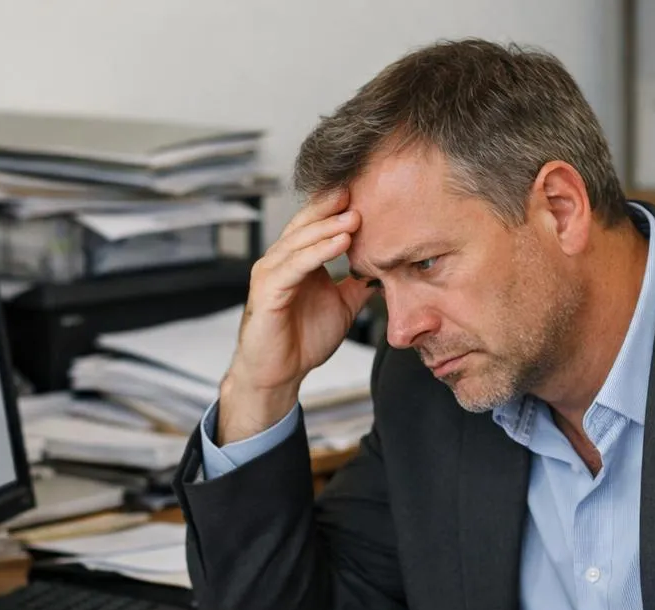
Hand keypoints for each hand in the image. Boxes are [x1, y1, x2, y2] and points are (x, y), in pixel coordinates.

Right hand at [218, 190, 372, 443]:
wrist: (279, 374)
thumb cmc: (303, 341)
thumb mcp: (343, 305)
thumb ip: (358, 284)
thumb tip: (386, 269)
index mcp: (297, 260)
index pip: (316, 223)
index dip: (337, 208)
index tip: (366, 192)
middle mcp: (280, 261)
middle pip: (305, 223)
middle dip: (332, 206)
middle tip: (360, 190)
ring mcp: (271, 273)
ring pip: (300, 241)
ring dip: (328, 227)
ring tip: (355, 217)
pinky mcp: (267, 292)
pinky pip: (294, 266)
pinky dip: (318, 253)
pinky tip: (341, 242)